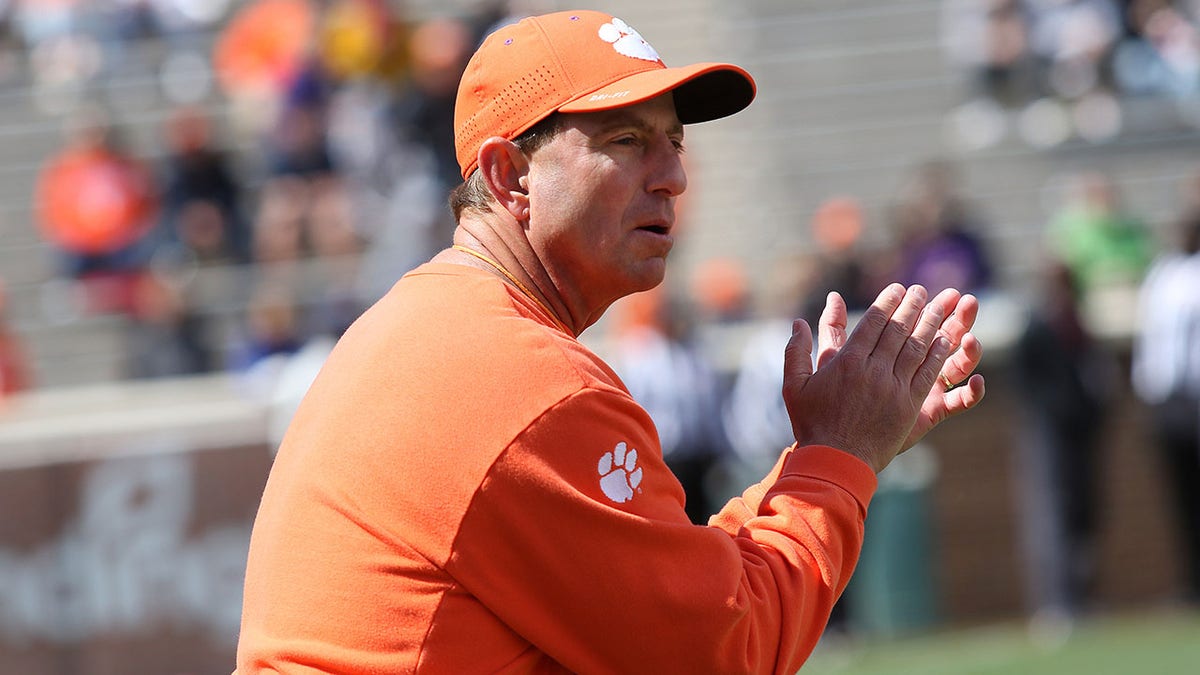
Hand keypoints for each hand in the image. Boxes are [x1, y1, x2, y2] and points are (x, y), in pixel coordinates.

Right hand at [781, 284, 983, 472]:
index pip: (873, 322)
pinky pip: (927, 373)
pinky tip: (945, 339)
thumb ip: (796, 352)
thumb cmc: (812, 424)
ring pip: (917, 347)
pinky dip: (937, 353)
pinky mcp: (909, 405)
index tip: (897, 289)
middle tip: (920, 290)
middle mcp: (874, 370)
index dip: (887, 302)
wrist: (837, 461)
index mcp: (848, 362)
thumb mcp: (794, 386)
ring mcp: (894, 388)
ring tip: (939, 306)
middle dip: (912, 306)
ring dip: (929, 323)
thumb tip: (797, 323)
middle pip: (898, 330)